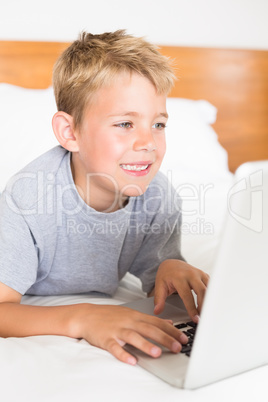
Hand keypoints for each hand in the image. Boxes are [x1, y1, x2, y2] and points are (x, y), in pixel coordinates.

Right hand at [72, 304, 188, 364]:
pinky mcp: (106, 339)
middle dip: (164, 339)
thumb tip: (169, 324)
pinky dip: (123, 354)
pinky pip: (115, 347)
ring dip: (146, 345)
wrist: (87, 315)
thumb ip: (151, 320)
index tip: (184, 338)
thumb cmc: (110, 316)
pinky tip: (131, 361)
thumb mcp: (132, 314)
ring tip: (157, 353)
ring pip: (133, 337)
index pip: (157, 322)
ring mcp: (117, 330)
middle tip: (178, 347)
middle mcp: (129, 322)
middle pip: (149, 329)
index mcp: (136, 316)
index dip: (171, 331)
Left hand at [153, 259, 208, 321]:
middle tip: (203, 318)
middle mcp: (191, 274)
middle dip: (204, 306)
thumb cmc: (166, 275)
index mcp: (179, 277)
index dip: (192, 308)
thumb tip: (157, 311)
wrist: (171, 263)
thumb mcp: (159, 285)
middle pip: (202, 291)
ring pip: (209, 288)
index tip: (195, 319)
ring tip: (206, 313)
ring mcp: (199, 273)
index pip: (187, 295)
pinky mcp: (204, 275)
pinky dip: (211, 296)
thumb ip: (159, 299)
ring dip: (209, 301)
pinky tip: (209, 305)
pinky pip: (211, 286)